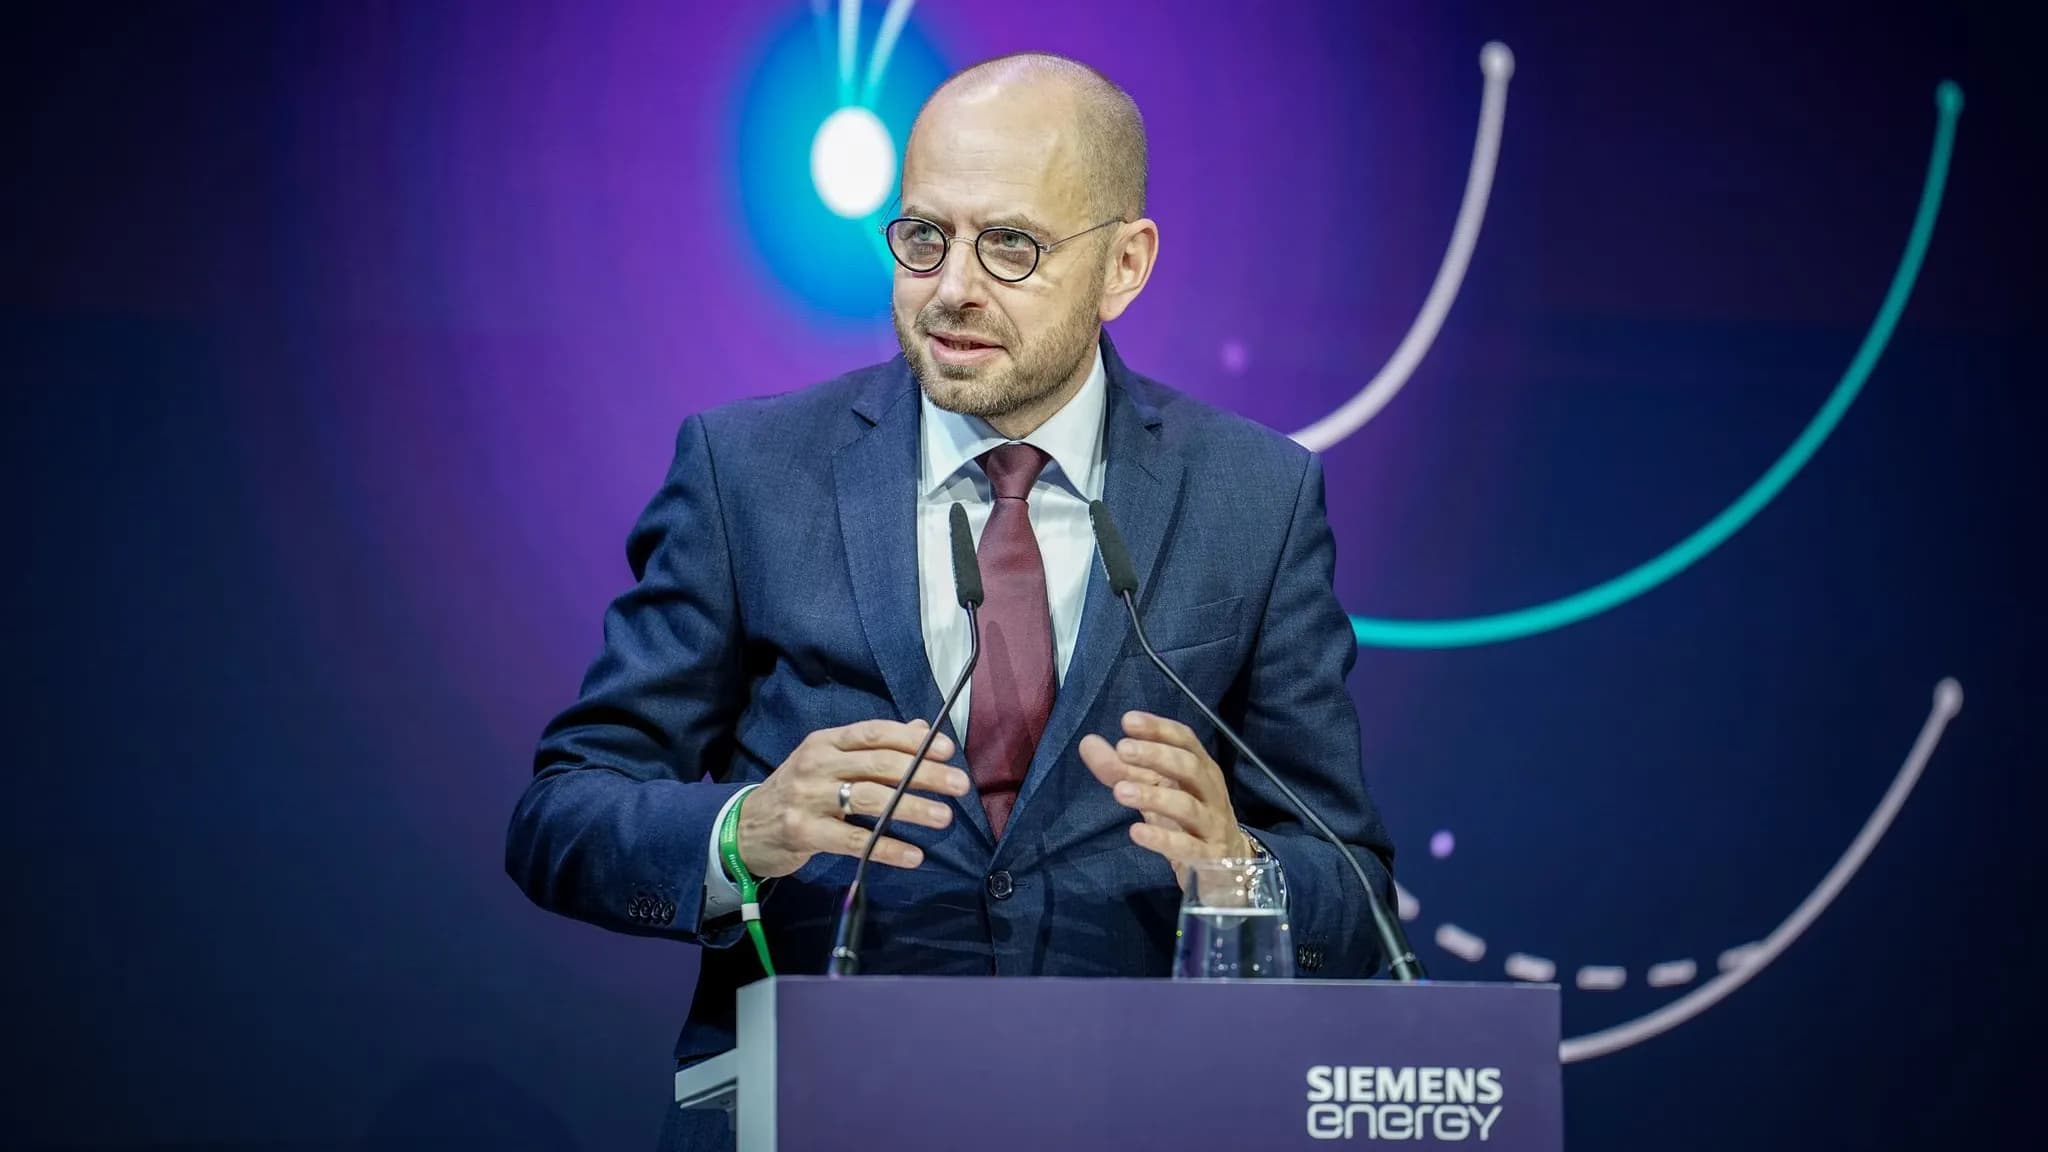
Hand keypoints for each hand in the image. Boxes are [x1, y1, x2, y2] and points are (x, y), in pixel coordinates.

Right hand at [736, 719, 969, 878]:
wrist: (745, 827)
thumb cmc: (798, 792)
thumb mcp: (829, 762)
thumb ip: (873, 747)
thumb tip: (921, 729)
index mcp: (826, 742)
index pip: (874, 733)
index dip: (912, 739)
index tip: (946, 749)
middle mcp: (817, 764)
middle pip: (879, 764)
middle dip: (924, 773)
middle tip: (959, 785)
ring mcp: (808, 798)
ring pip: (870, 799)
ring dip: (912, 807)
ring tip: (944, 817)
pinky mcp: (803, 833)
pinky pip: (853, 840)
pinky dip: (886, 847)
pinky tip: (914, 855)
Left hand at [1080, 710, 1251, 885]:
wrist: (1225, 867)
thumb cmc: (1186, 820)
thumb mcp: (1155, 791)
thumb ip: (1123, 769)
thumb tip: (1087, 742)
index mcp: (1201, 769)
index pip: (1185, 741)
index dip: (1159, 729)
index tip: (1128, 721)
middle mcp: (1211, 792)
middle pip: (1189, 767)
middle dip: (1157, 755)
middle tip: (1123, 748)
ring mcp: (1212, 824)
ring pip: (1187, 806)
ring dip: (1153, 796)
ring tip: (1119, 791)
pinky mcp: (1208, 856)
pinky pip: (1186, 846)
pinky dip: (1161, 839)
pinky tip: (1136, 832)